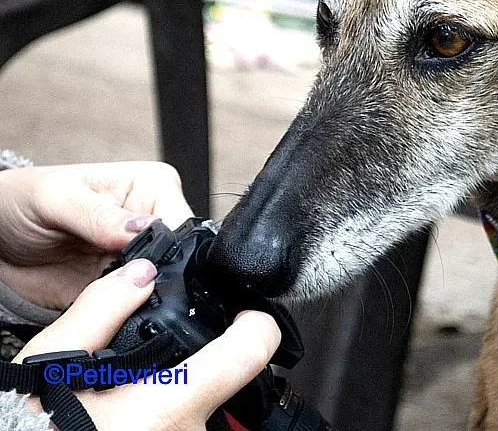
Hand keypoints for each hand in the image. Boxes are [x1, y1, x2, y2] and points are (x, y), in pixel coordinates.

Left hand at [0, 162, 192, 308]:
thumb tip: (145, 227)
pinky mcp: (121, 290)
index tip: (138, 263)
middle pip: (177, 259)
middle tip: (111, 278)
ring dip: (134, 297)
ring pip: (158, 288)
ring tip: (97, 288)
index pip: (181, 222)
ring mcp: (138, 259)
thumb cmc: (22, 201)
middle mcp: (153, 223)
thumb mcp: (56, 198)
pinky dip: (120, 314)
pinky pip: (134, 310)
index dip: (167, 247)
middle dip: (151, 275)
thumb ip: (100, 215)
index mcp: (153, 188)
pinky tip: (98, 306)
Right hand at [15, 259, 281, 430]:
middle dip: (197, 359)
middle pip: (222, 377)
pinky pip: (185, 426)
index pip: (252, 351)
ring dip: (177, 390)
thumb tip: (141, 272)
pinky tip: (131, 412)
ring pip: (201, 405)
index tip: (247, 309)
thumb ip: (99, 311)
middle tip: (154, 355)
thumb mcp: (50, 366)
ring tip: (133, 385)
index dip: (256, 320)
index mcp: (169, 407)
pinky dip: (166, 413)